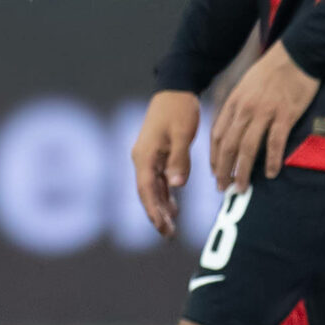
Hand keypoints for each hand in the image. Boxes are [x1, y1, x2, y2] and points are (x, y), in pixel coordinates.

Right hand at [131, 90, 203, 238]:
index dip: (153, 210)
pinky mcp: (156, 154)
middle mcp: (142, 158)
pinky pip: (158, 180)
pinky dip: (164, 195)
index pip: (146, 189)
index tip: (163, 227)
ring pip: (152, 188)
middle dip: (156, 214)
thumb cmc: (179, 109)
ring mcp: (148, 157)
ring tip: (171, 227)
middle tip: (169, 235)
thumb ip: (180, 160)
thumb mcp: (183, 134)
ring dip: (161, 207)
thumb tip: (177, 185)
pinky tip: (173, 207)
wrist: (175, 88)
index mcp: (145, 155)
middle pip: (146, 193)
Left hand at [211, 41, 319, 190]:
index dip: (214, 157)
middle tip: (223, 187)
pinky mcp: (285, 115)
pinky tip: (271, 173)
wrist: (295, 56)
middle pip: (228, 146)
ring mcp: (264, 113)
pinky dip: (272, 160)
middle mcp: (245, 110)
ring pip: (248, 148)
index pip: (217, 135)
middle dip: (223, 169)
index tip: (214, 171)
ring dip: (243, 171)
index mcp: (233, 103)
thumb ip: (237, 108)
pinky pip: (275, 142)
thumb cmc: (270, 71)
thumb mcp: (244, 87)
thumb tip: (233, 130)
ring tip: (241, 187)